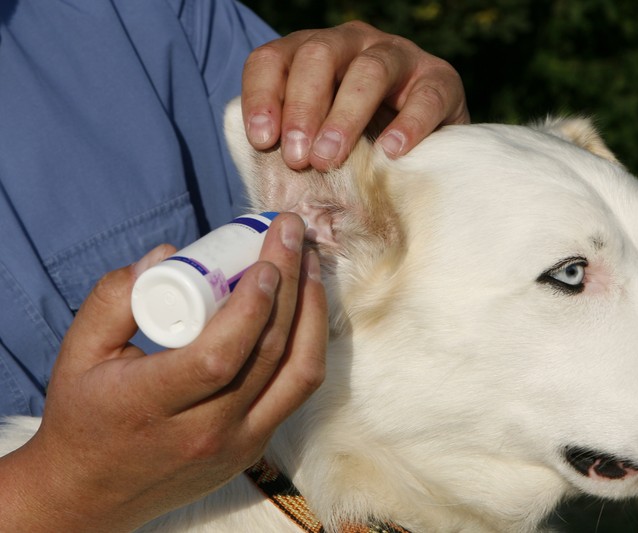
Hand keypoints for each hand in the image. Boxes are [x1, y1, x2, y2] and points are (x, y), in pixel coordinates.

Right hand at [0, 214, 326, 530]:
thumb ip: (115, 298)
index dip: (251, 307)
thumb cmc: (83, 413)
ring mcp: (237, 444)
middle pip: (267, 355)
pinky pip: (296, 390)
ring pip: (298, 374)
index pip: (217, 357)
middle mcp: (203, 432)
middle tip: (293, 234)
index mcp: (149, 406)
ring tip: (310, 263)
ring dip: (312, 312)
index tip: (267, 260)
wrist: (91, 491)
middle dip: (291, 285)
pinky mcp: (254, 447)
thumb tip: (169, 254)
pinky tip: (306, 306)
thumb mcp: (78, 352)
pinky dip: (309, 344)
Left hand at [241, 20, 469, 169]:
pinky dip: (408, 124)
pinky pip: (425, 96)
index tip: (263, 141)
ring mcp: (399, 56)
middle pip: (318, 56)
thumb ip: (292, 147)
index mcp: (312, 54)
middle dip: (303, 107)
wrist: (426, 149)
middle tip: (298, 159)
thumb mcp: (318, 140)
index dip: (262, 96)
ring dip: (345, 117)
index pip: (273, 59)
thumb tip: (262, 181)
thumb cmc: (359, 148)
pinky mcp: (440, 79)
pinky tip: (391, 152)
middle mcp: (353, 44)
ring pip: (368, 71)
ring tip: (329, 159)